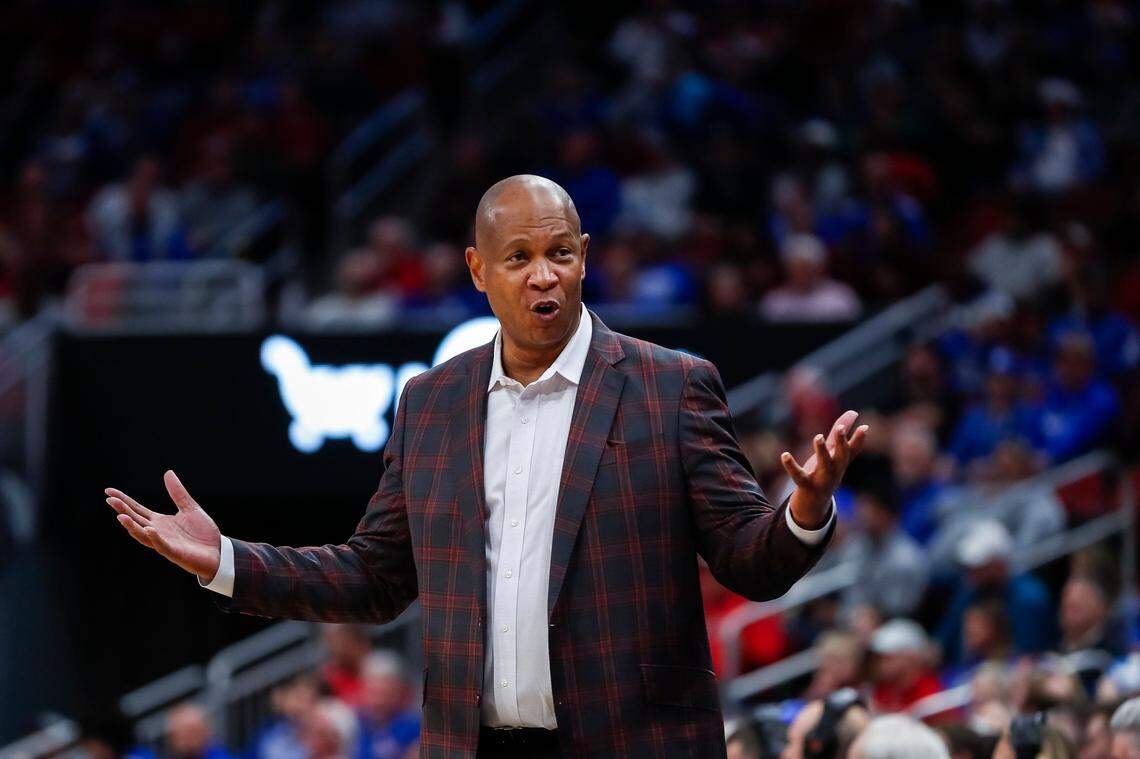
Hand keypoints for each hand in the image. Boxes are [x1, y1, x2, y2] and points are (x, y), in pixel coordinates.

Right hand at [105, 470, 221, 582]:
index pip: (137, 509)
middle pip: (136, 520)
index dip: (124, 500)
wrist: (218, 552)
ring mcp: (164, 543)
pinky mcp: (174, 552)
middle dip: (123, 510)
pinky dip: (154, 538)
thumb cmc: (202, 534)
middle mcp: (158, 532)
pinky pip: (162, 545)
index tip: (109, 491)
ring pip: (143, 535)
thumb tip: (167, 473)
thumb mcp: (190, 508)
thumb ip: (178, 493)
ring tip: (121, 516)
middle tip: (110, 499)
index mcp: (160, 522)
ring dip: (132, 526)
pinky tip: (148, 529)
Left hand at [782, 409, 868, 528]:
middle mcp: (834, 470)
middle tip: (840, 428)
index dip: (859, 440)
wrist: (815, 503)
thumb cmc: (826, 473)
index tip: (865, 428)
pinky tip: (785, 455)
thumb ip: (840, 434)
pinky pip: (798, 476)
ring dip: (822, 451)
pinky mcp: (806, 485)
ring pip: (824, 465)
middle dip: (841, 442)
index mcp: (840, 462)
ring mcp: (821, 479)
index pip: (852, 450)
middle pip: (841, 456)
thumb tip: (854, 412)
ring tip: (818, 437)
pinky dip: (792, 466)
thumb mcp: (833, 453)